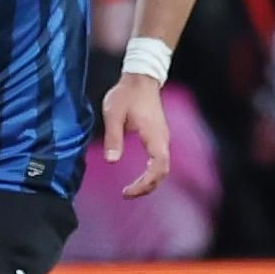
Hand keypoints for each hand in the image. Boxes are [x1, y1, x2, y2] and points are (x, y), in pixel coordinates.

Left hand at [102, 75, 170, 197]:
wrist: (140, 78)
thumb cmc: (126, 94)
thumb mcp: (113, 114)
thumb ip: (113, 137)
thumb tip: (111, 161)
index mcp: (154, 135)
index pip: (158, 168)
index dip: (145, 184)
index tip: (128, 191)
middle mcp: (163, 139)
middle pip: (163, 172)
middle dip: (147, 187)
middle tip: (127, 194)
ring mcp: (162, 138)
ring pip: (162, 167)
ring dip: (149, 181)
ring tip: (131, 189)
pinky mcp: (159, 137)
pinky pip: (159, 161)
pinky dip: (150, 173)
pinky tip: (138, 177)